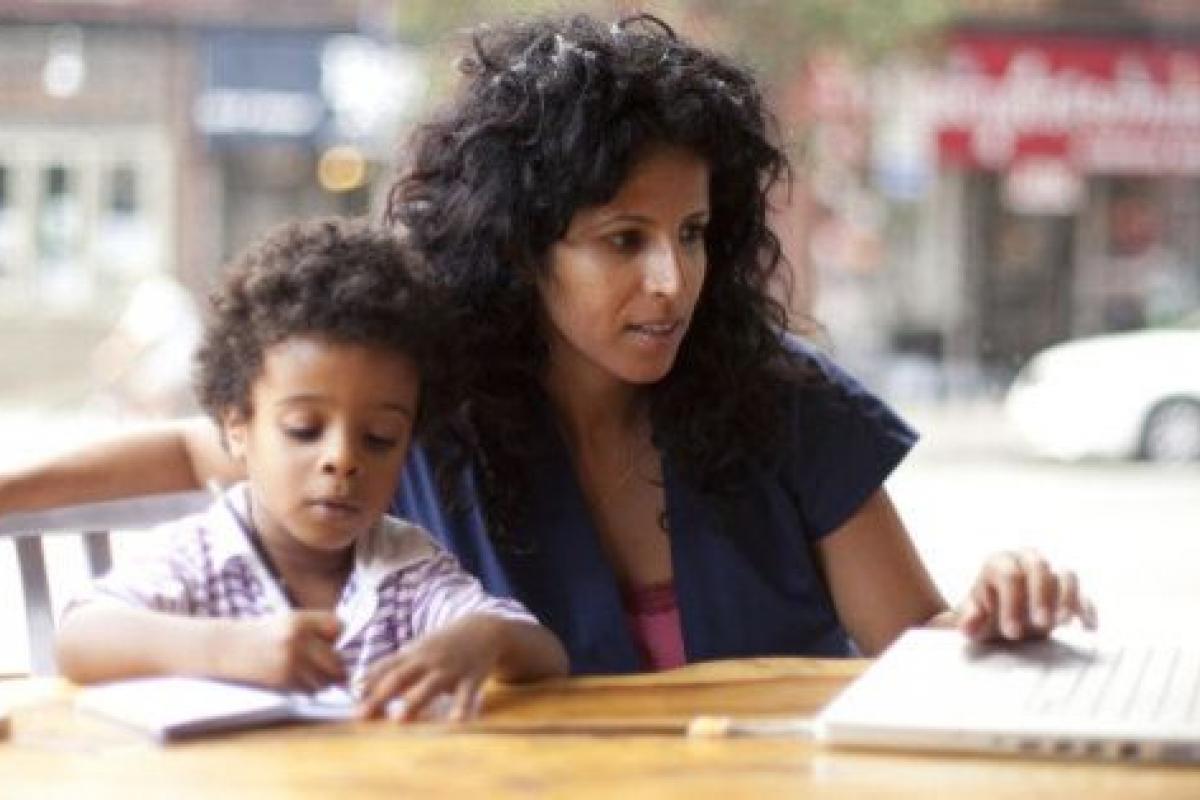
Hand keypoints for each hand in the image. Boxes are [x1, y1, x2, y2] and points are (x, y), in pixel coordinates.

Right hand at [220, 611, 345, 690]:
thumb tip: (344, 646)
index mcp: (299, 620)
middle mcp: (297, 640)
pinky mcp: (283, 680)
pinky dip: (309, 688)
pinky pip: (310, 689)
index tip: (326, 640)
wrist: (227, 648)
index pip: (338, 626)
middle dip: (335, 664)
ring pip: (326, 678)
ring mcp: (291, 661)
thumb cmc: (261, 635)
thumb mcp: (288, 622)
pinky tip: (297, 679)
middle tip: (326, 665)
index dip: (334, 635)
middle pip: (338, 659)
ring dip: (324, 679)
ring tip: (309, 672)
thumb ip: (315, 630)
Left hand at [357, 614, 507, 722]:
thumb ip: (392, 668)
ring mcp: (449, 669)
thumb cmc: (442, 645)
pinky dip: (462, 708)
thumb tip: (360, 686)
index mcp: (412, 655)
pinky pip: (466, 695)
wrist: (482, 629)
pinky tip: (456, 722)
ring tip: (400, 719)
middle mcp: (428, 661)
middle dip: (380, 696)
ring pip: (430, 686)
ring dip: (414, 702)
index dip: (367, 683)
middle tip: (361, 716)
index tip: (351, 700)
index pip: (384, 668)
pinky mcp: (471, 678)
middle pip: (400, 677)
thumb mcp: (417, 650)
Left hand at [957, 549, 1096, 640]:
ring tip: (1061, 623)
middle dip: (1041, 594)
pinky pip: (1083, 595)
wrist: (998, 619)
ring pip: (1065, 575)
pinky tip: (1087, 627)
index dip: (1011, 602)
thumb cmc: (983, 615)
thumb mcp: (971, 620)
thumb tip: (967, 626)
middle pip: (1039, 566)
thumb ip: (968, 620)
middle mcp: (1026, 562)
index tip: (1011, 631)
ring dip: (1067, 598)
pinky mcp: (1067, 593)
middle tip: (1040, 623)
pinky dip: (1086, 609)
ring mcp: (1049, 576)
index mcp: (999, 564)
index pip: (1008, 575)